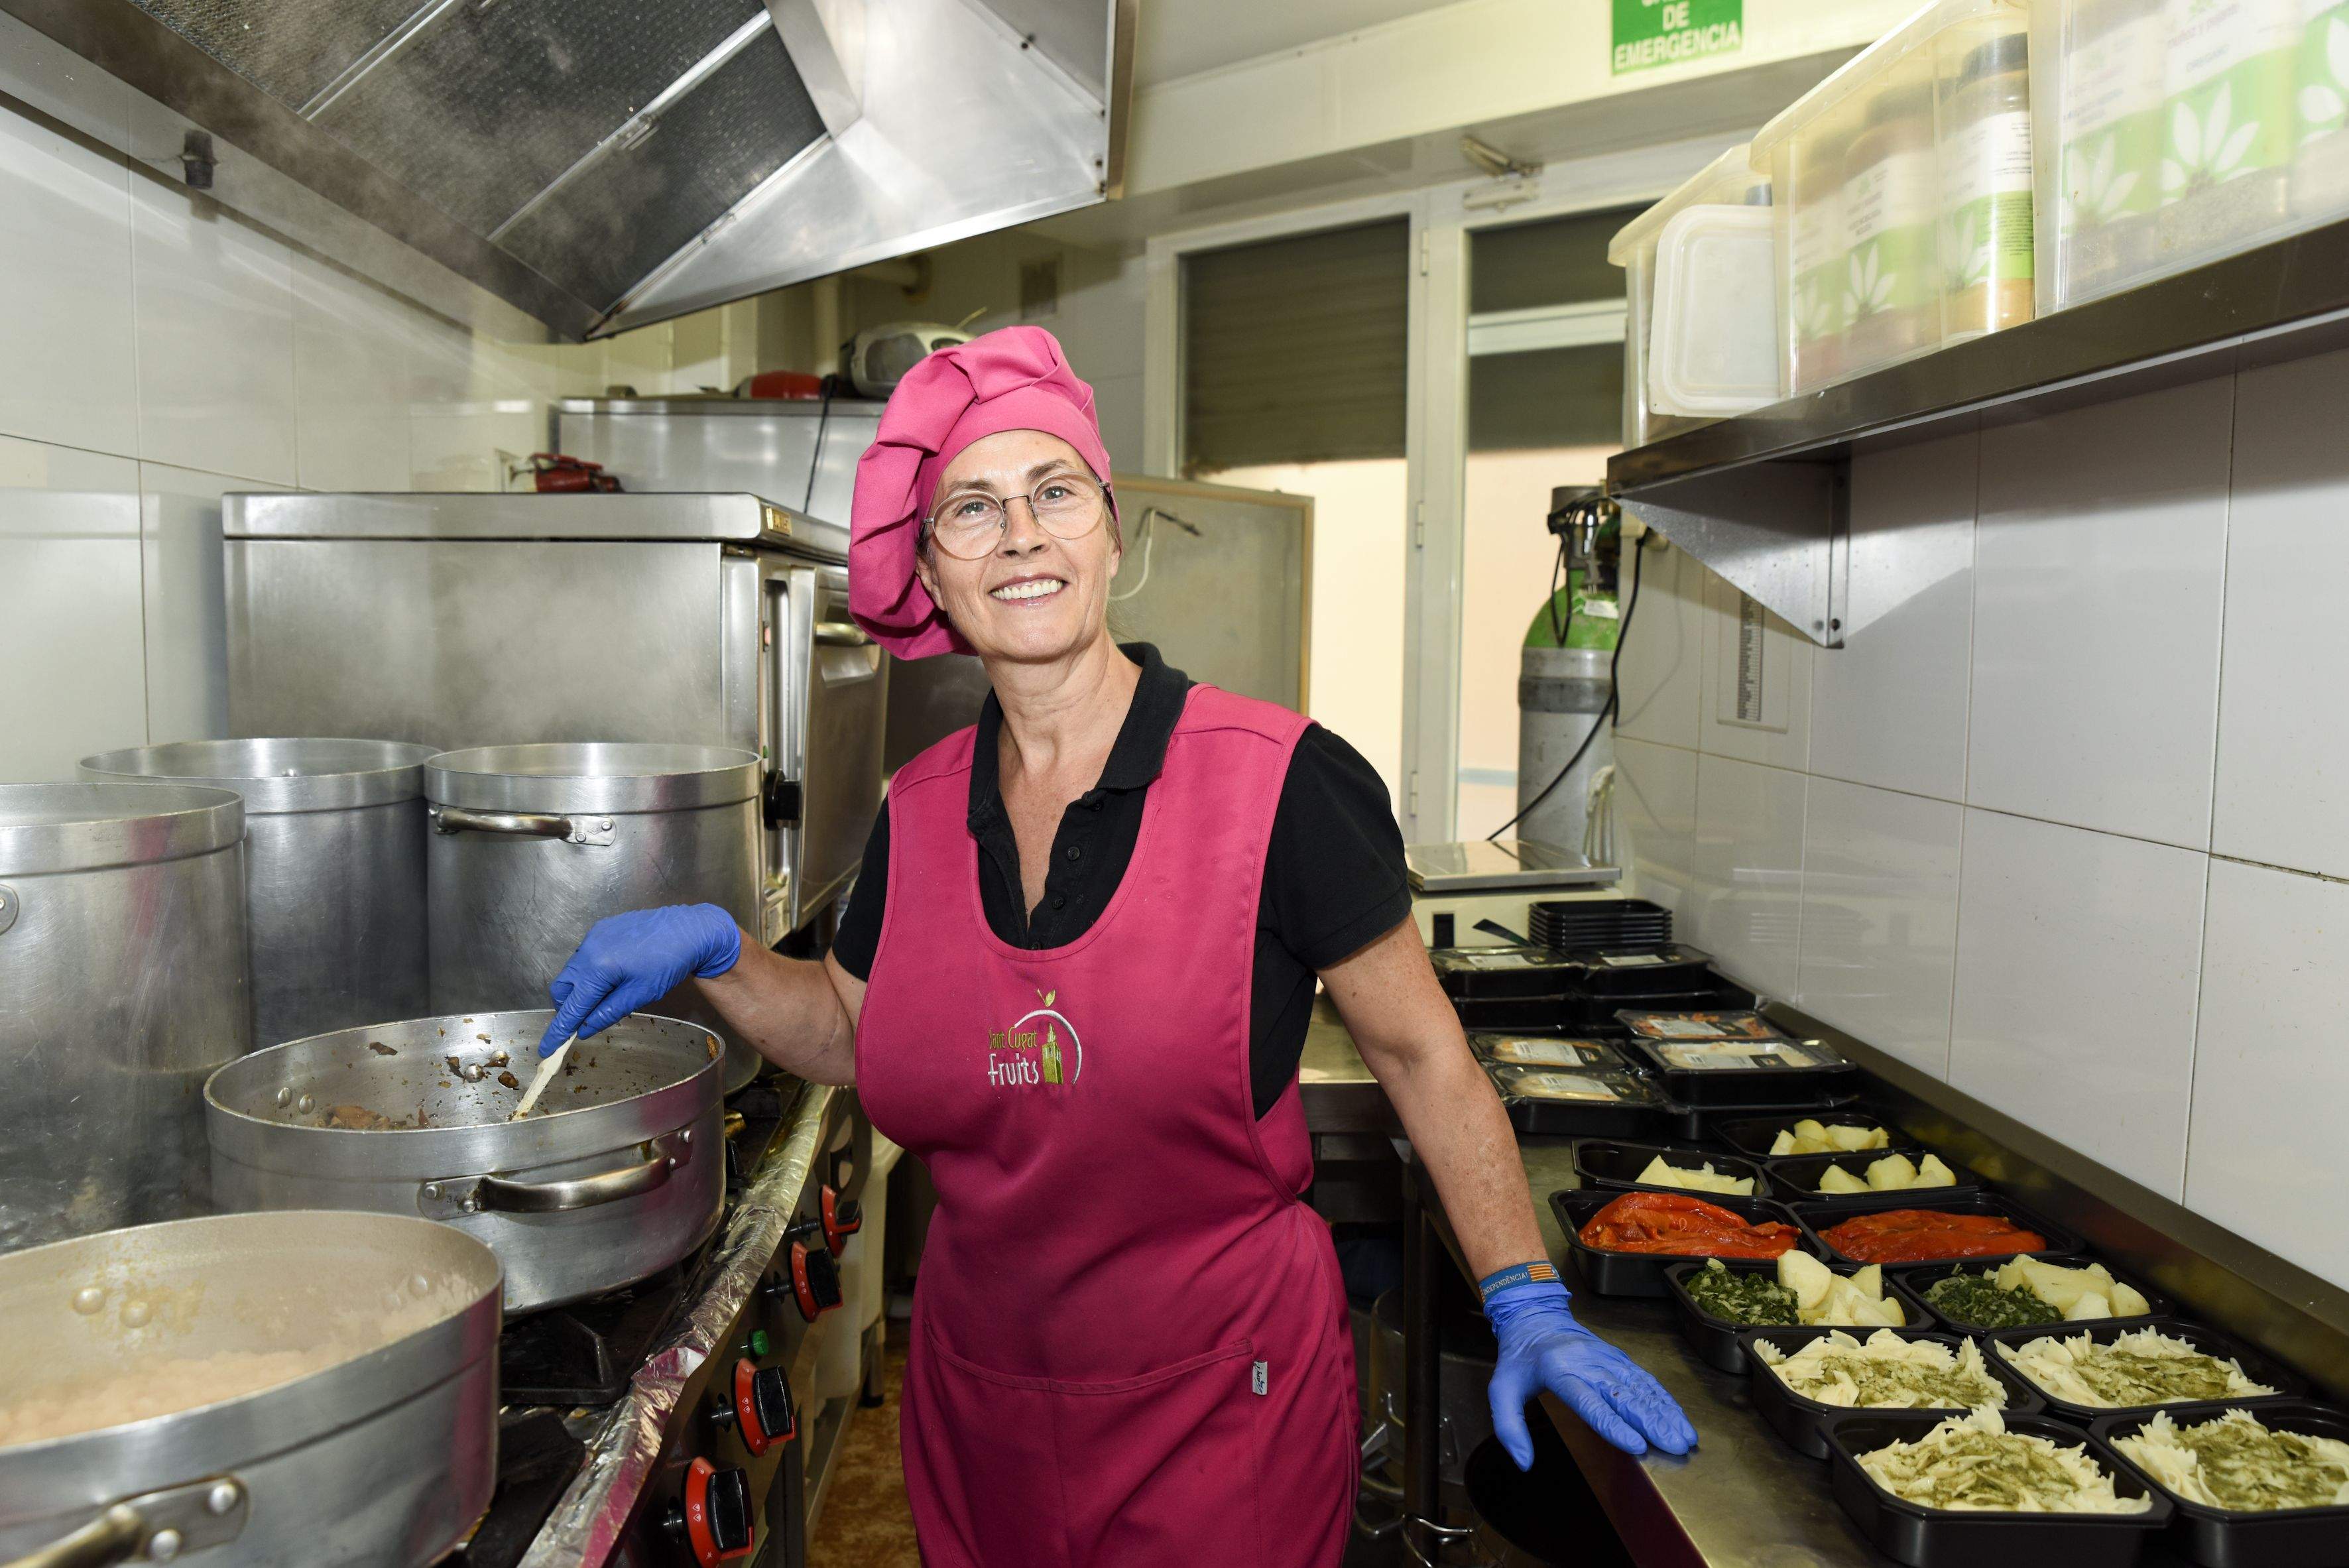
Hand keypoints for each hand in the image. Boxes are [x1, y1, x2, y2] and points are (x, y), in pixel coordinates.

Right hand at [536, 904, 742, 1055]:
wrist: (690, 929)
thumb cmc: (669, 964)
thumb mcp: (639, 994)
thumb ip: (608, 1013)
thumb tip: (584, 1030)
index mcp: (598, 968)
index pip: (571, 1007)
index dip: (558, 1030)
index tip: (547, 1049)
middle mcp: (588, 949)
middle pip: (563, 987)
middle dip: (568, 1006)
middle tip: (586, 1018)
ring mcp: (594, 936)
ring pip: (572, 970)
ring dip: (580, 988)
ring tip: (605, 995)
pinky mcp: (602, 928)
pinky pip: (585, 955)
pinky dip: (590, 971)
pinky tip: (613, 974)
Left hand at [1485, 1280, 1695, 1462]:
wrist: (1535, 1317)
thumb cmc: (1519, 1359)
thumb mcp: (1500, 1389)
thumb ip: (1510, 1428)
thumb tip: (1524, 1463)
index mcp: (1558, 1370)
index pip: (1590, 1402)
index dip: (1614, 1426)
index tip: (1637, 1446)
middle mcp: (1587, 1362)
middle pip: (1623, 1395)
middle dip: (1651, 1422)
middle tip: (1674, 1446)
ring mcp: (1606, 1358)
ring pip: (1640, 1387)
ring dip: (1664, 1412)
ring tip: (1684, 1437)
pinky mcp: (1617, 1358)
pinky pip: (1643, 1379)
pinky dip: (1663, 1398)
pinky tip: (1678, 1416)